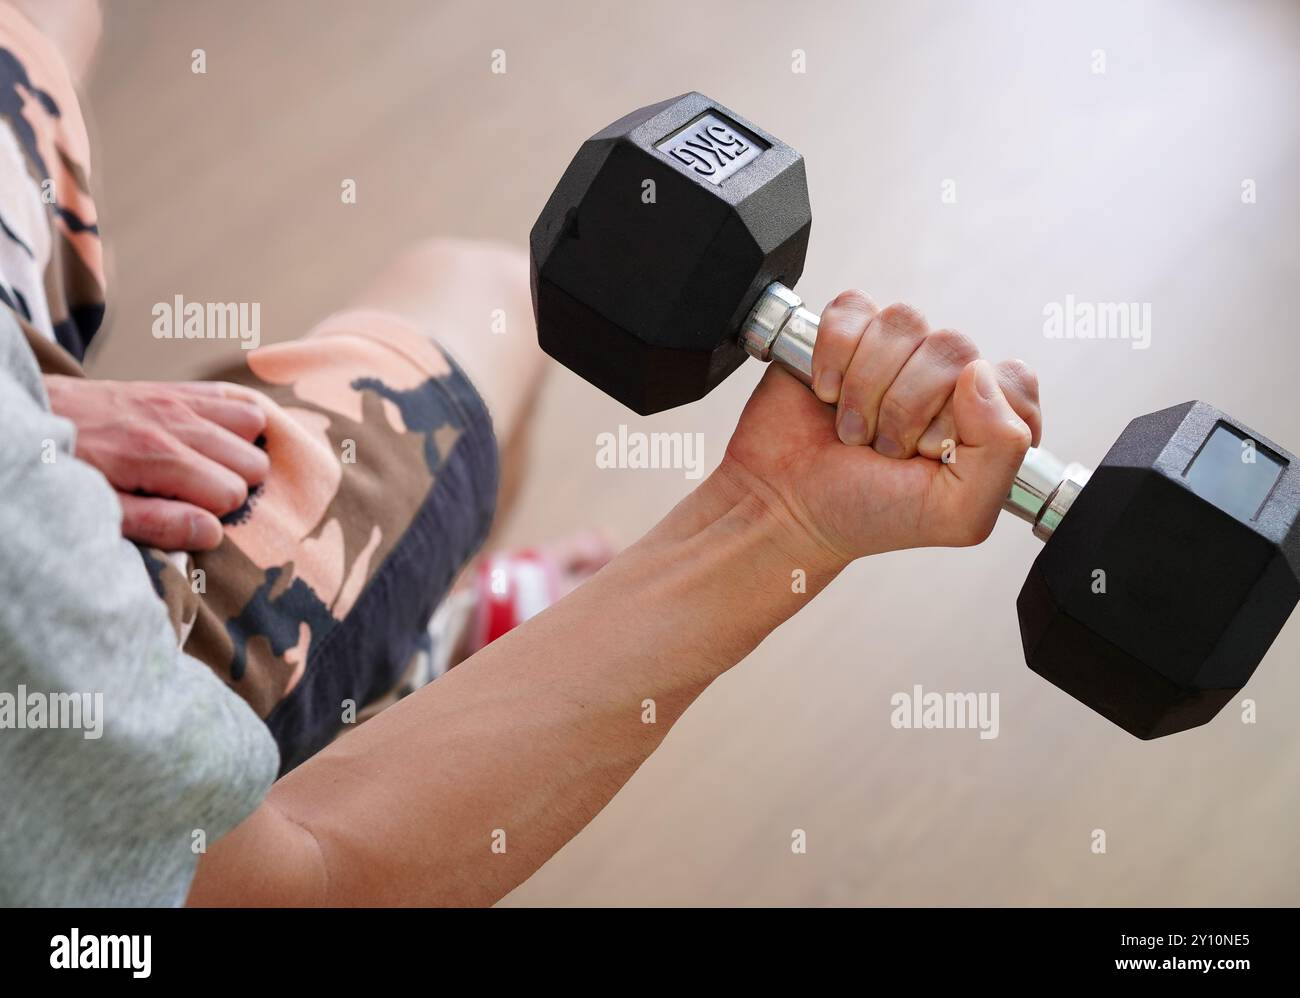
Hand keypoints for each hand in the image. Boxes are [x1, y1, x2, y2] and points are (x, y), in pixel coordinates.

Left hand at [44, 376, 269, 550]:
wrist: (32, 417)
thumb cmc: (65, 471)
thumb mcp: (101, 510)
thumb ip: (157, 524)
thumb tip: (213, 533)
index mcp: (157, 456)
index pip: (231, 493)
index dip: (213, 514)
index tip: (183, 515)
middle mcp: (176, 421)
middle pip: (252, 463)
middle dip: (232, 485)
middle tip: (194, 495)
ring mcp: (178, 399)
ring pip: (253, 426)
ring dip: (237, 451)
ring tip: (207, 469)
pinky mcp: (173, 388)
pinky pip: (233, 397)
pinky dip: (234, 420)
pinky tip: (214, 440)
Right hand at [720, 292, 1040, 566]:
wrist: (781, 507)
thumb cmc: (863, 514)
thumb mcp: (956, 513)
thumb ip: (1003, 450)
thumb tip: (980, 373)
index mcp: (984, 424)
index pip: (1010, 381)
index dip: (969, 417)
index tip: (932, 454)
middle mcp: (944, 383)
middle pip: (954, 347)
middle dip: (907, 407)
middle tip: (882, 447)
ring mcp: (894, 356)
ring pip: (904, 323)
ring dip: (866, 386)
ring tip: (851, 428)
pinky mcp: (844, 336)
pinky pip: (853, 309)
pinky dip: (833, 355)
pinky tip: (825, 392)